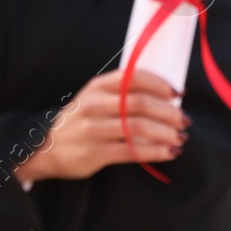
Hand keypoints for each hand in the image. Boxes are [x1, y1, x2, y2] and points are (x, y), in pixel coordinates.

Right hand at [15, 69, 185, 184]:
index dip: (160, 84)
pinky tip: (169, 152)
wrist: (46, 147)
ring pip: (139, 127)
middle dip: (169, 112)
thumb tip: (164, 96)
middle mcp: (95, 104)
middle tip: (184, 120)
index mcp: (97, 86)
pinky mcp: (96, 152)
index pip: (134, 77)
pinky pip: (132, 151)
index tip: (178, 93)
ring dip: (166, 132)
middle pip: (140, 103)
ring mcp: (94, 129)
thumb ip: (121, 93)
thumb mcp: (94, 98)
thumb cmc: (80, 120)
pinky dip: (156, 151)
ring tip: (180, 137)